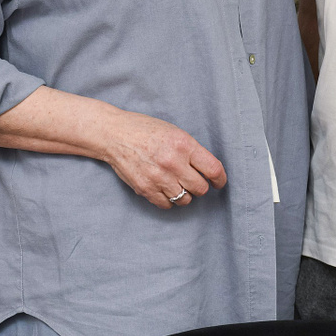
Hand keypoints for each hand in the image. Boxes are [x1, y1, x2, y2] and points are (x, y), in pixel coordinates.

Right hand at [101, 109, 226, 208]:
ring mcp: (158, 177)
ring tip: (176, 184)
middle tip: (192, 180)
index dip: (220, 180)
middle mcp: (173, 162)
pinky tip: (164, 189)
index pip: (213, 169)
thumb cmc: (144, 130)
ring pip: (185, 200)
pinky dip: (168, 200)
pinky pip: (167, 205)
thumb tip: (208, 171)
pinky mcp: (145, 189)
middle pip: (200, 188)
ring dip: (184, 194)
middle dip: (199, 186)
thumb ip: (191, 151)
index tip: (218, 183)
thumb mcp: (173, 132)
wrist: (114, 134)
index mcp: (183, 144)